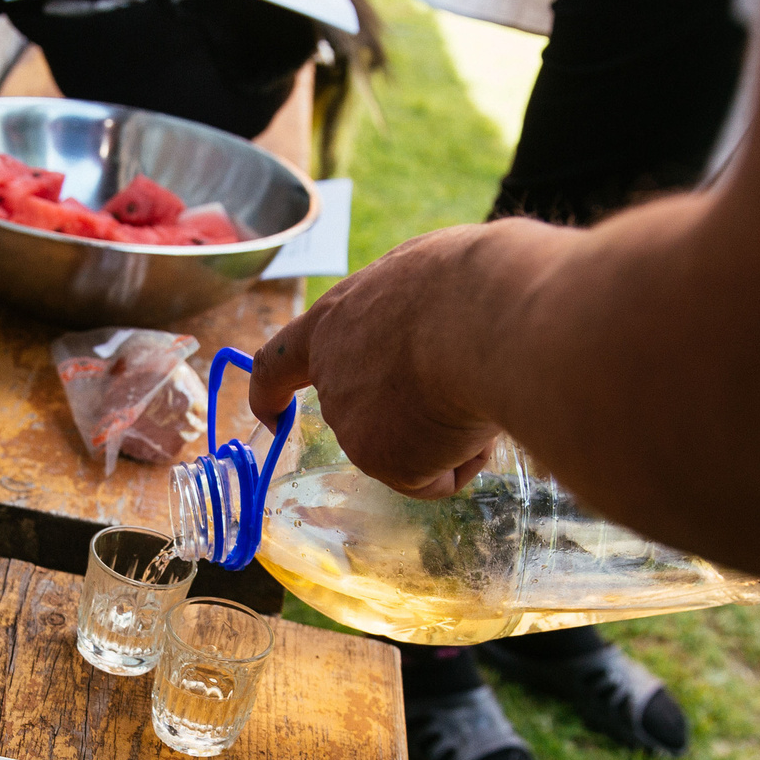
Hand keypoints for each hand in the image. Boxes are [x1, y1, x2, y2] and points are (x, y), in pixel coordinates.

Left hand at [250, 219, 560, 497]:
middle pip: (371, 412)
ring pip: (414, 444)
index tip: (272, 414)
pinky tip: (479, 422)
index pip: (280, 363)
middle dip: (415, 412)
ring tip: (480, 385)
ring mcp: (353, 424)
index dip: (272, 391)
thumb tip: (436, 347)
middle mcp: (333, 378)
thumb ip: (407, 318)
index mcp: (333, 321)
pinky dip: (464, 458)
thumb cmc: (469, 284)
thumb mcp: (423, 281)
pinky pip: (436, 477)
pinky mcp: (383, 461)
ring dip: (451, 426)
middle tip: (466, 381)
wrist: (488, 316)